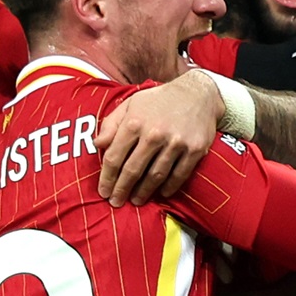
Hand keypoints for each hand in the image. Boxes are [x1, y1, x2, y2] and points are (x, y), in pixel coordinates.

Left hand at [97, 71, 223, 203]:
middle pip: (132, 171)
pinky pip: (179, 175)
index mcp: (134, 122)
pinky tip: (160, 193)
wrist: (198, 93)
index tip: (103, 191)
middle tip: (116, 202)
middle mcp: (154, 134)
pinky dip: (168, 187)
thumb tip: (97, 144)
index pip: (114, 157)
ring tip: (136, 200)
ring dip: (143, 192)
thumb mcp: (131, 104)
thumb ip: (111, 124)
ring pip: (155, 176)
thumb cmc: (158, 100)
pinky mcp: (194, 150)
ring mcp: (176, 143)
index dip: (107, 178)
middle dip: (121, 190)